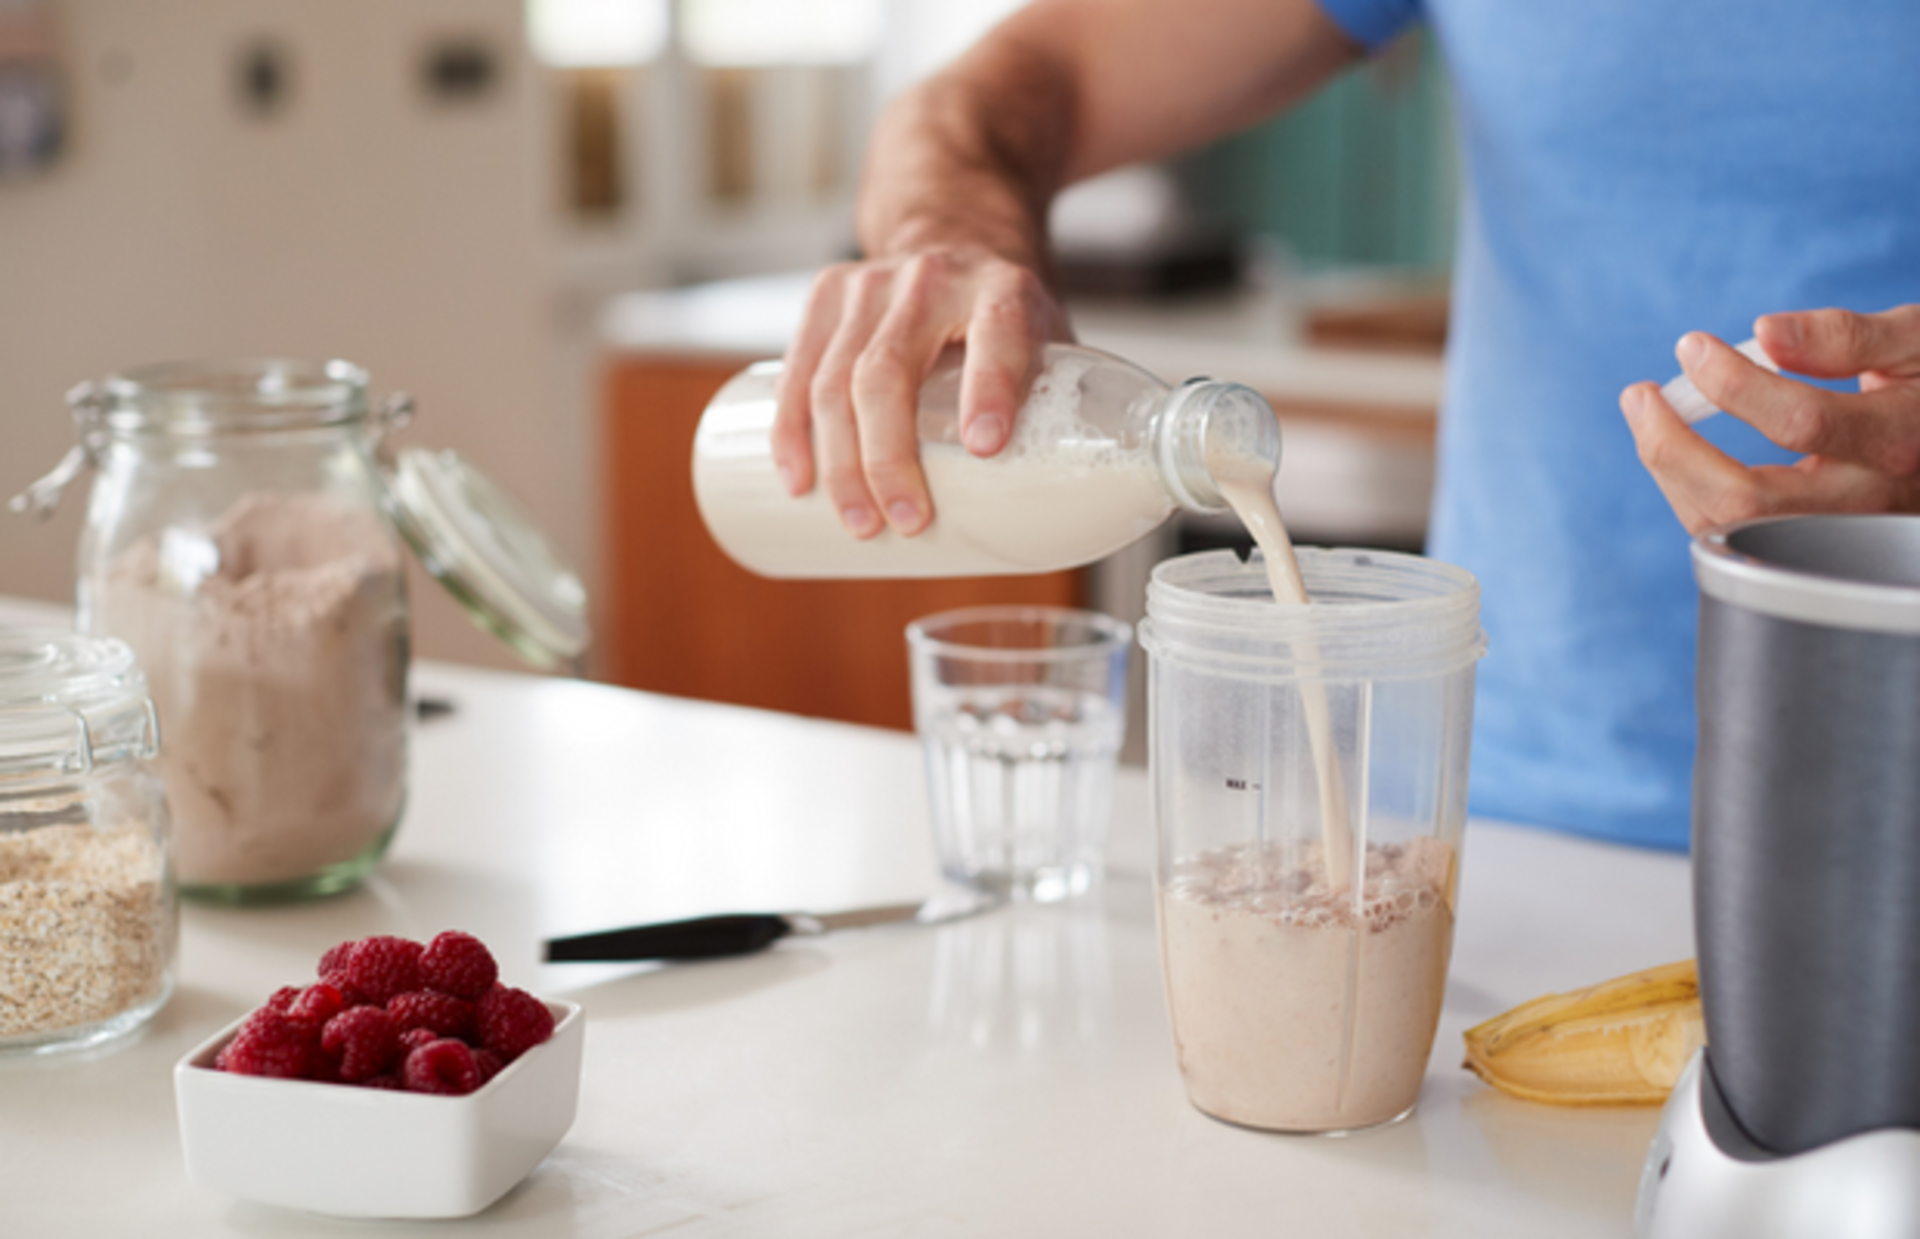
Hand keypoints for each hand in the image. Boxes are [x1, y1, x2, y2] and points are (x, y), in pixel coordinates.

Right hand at [769, 246, 1071, 539]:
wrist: (954, 235)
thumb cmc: (1003, 314)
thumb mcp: (1046, 339)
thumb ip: (1056, 405)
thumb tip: (1063, 508)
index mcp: (1002, 289)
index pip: (996, 333)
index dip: (989, 389)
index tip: (986, 447)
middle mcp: (933, 279)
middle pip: (889, 372)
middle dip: (889, 458)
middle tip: (907, 522)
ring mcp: (870, 283)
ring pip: (835, 380)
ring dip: (840, 463)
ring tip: (861, 522)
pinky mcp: (826, 294)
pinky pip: (796, 371)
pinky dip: (792, 432)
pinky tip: (798, 478)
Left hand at [1621, 305, 1919, 533]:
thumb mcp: (1918, 340)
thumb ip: (1847, 337)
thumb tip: (1765, 332)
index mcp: (1901, 440)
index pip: (1803, 422)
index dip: (1736, 384)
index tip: (1693, 347)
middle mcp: (1869, 502)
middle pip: (1747, 501)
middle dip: (1673, 448)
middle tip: (1639, 394)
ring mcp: (1837, 534)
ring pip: (1729, 528)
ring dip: (1671, 471)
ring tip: (1648, 412)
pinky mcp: (1811, 546)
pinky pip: (1735, 532)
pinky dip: (1692, 490)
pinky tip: (1680, 447)